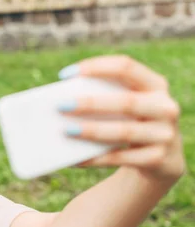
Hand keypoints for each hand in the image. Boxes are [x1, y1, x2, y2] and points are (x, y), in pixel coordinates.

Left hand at [59, 55, 184, 181]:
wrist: (162, 160)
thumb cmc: (130, 123)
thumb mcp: (125, 107)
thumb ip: (104, 99)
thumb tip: (63, 104)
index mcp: (155, 85)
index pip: (126, 67)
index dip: (96, 67)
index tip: (65, 74)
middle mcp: (165, 107)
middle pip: (126, 102)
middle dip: (91, 103)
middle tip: (61, 105)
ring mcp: (165, 135)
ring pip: (124, 132)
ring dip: (92, 131)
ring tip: (66, 131)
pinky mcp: (158, 159)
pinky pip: (120, 158)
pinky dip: (95, 159)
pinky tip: (73, 159)